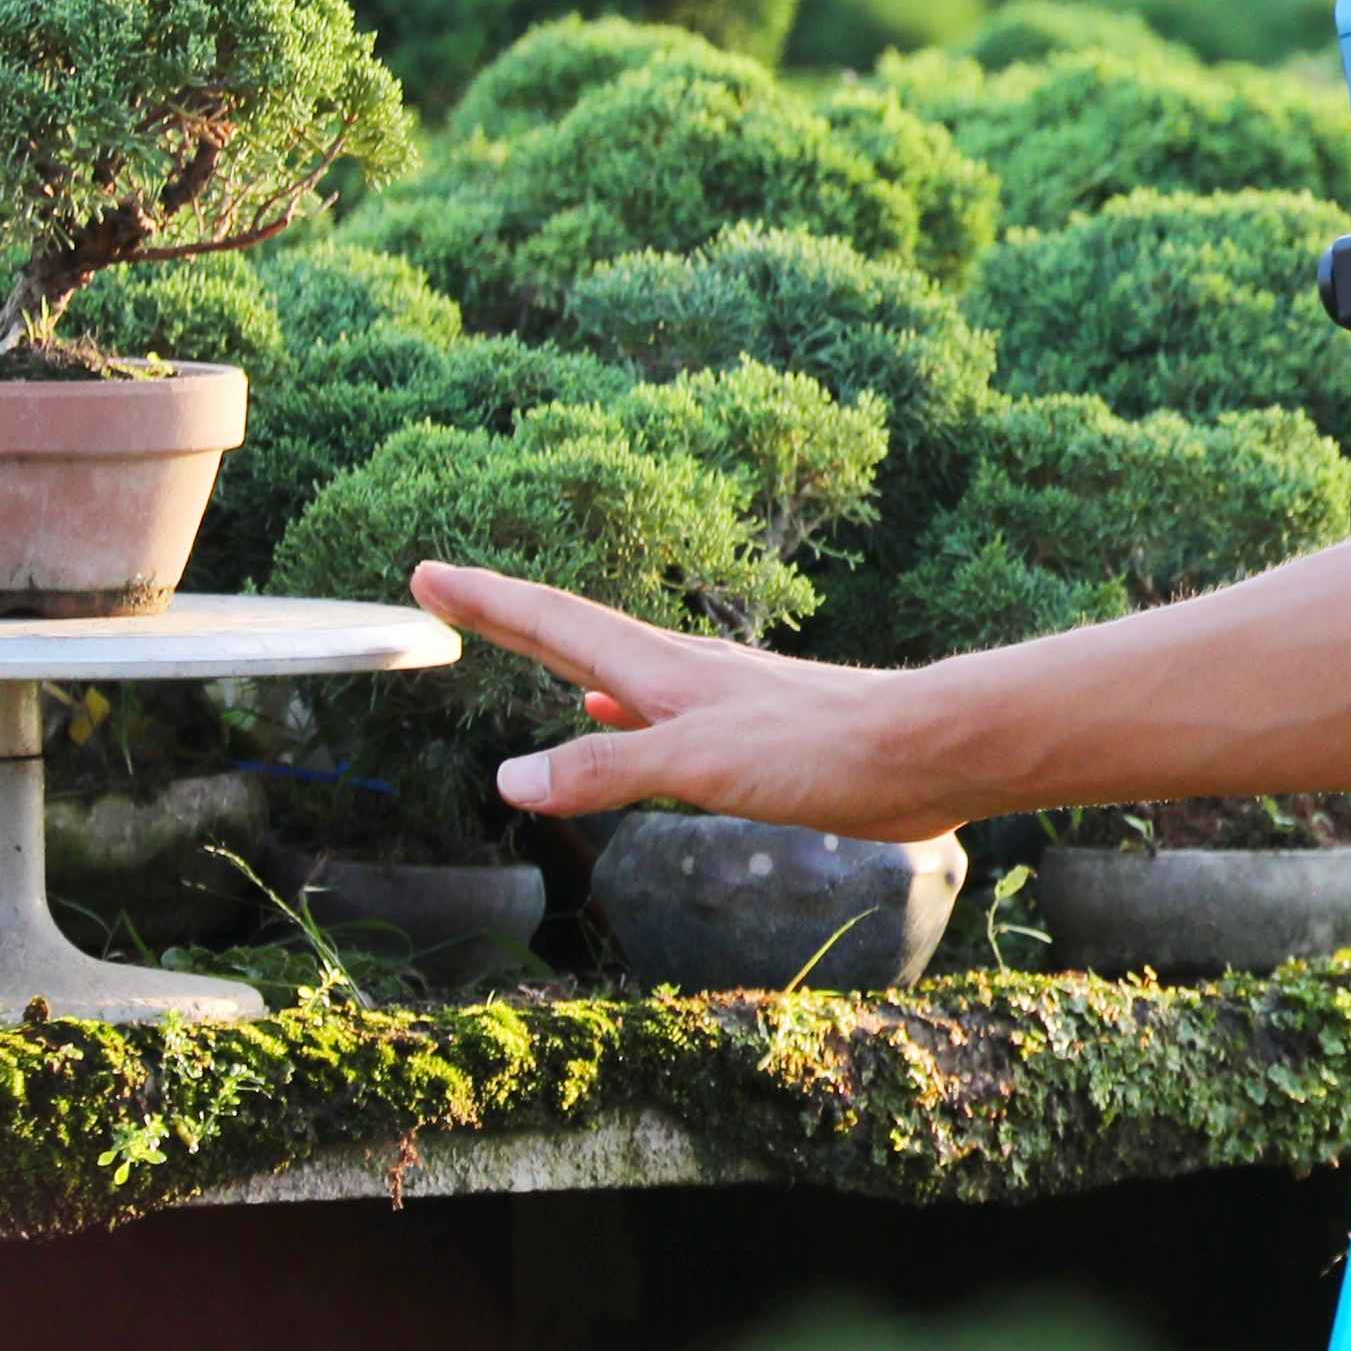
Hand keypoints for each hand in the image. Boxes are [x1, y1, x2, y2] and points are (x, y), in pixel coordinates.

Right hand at [405, 563, 958, 838]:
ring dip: (562, 660)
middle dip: (508, 616)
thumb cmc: (818, 749)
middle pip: (575, 636)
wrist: (924, 751)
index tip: (426, 572)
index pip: (552, 623)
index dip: (487, 600)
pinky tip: (619, 720)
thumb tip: (510, 778)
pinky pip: (661, 716)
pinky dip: (622, 715)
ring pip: (618, 672)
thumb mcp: (696, 764)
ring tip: (525, 650)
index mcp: (660, 671)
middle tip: (447, 590)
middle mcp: (682, 674)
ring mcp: (717, 701)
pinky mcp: (752, 737)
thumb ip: (605, 769)